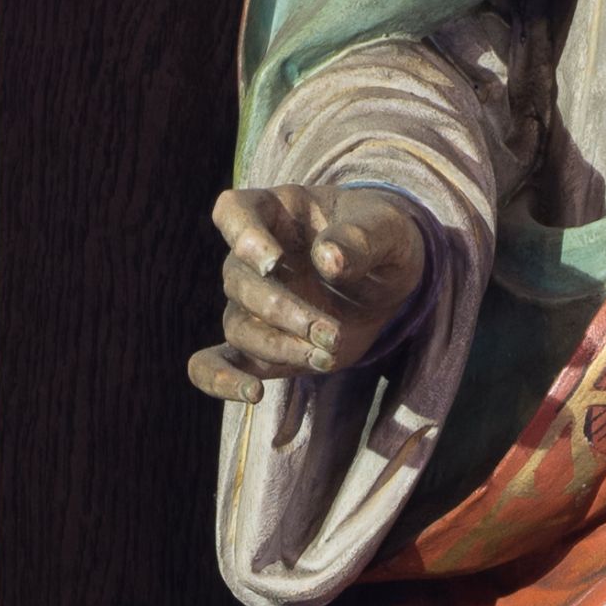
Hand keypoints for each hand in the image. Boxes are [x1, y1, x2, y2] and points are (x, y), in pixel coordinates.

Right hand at [189, 182, 427, 405]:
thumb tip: (328, 260)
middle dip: (283, 312)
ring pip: (239, 325)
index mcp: (276, 211)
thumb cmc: (383, 240)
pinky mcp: (259, 343)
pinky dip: (221, 380)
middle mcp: (252, 257)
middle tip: (332, 334)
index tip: (272, 262)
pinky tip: (251, 394)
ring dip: (279, 347)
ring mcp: (250, 302)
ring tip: (326, 357)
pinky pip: (216, 362)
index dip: (243, 236)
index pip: (235, 212)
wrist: (387, 278)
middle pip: (241, 282)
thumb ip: (361, 240)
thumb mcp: (388, 231)